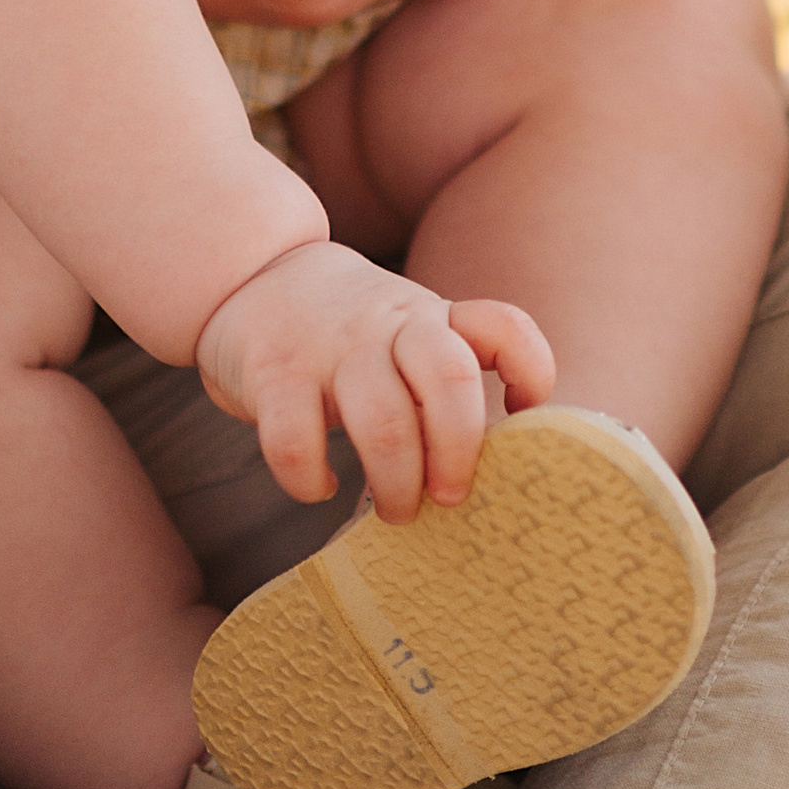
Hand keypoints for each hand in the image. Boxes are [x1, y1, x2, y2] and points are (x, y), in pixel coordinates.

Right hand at [195, 238, 555, 522]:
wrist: (258, 277)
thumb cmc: (354, 334)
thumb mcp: (409, 336)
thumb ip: (445, 385)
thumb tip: (485, 481)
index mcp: (432, 318)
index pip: (502, 327)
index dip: (529, 372)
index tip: (521, 413)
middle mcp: (388, 325)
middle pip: (450, 378)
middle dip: (458, 451)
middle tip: (449, 496)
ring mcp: (331, 346)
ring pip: (383, 419)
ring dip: (396, 482)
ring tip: (394, 511)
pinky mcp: (273, 373)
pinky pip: (295, 441)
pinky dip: (311, 480)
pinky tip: (321, 485)